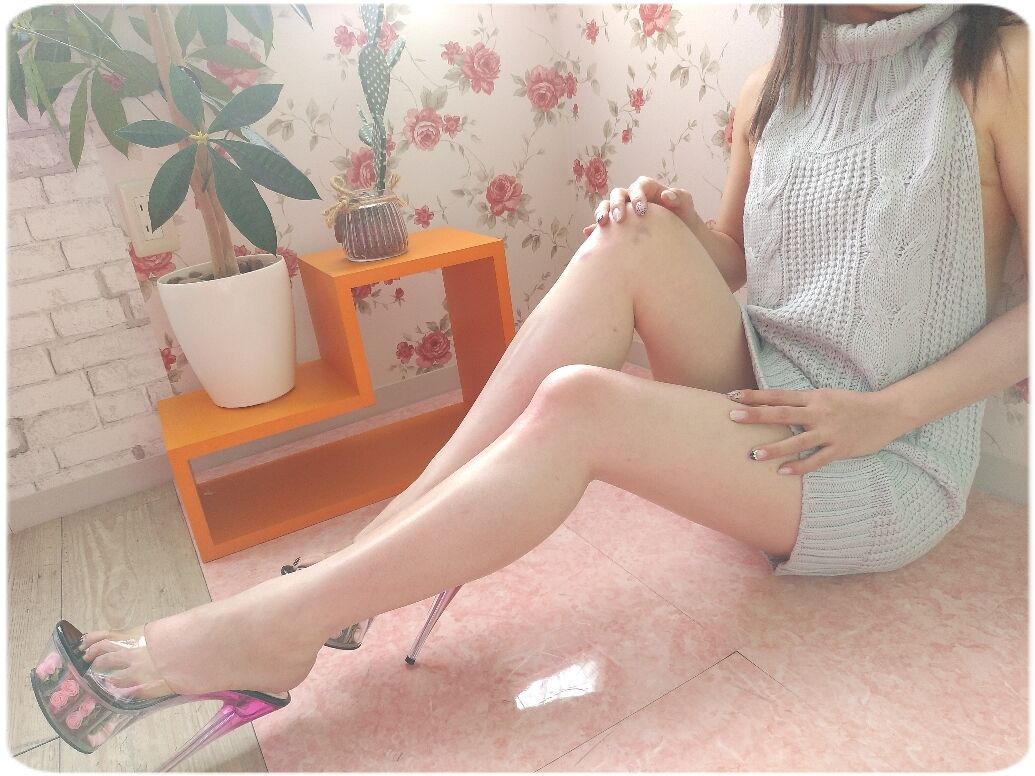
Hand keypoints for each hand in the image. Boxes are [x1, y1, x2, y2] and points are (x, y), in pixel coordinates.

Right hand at [582, 175, 697, 235]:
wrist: (678, 235)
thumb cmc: (683, 216)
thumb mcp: (686, 204)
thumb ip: (679, 196)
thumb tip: (665, 196)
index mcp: (647, 188)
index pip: (638, 186)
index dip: (638, 196)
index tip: (642, 211)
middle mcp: (631, 196)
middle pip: (619, 194)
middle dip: (618, 205)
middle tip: (620, 220)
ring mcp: (623, 209)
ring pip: (607, 205)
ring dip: (602, 212)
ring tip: (602, 224)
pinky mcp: (616, 225)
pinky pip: (603, 224)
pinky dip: (594, 228)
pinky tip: (588, 234)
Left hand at [725, 387, 909, 475]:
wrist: (888, 412)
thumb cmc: (852, 404)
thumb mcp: (826, 396)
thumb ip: (802, 403)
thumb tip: (772, 406)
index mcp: (814, 397)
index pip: (779, 395)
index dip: (756, 395)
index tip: (733, 395)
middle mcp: (819, 412)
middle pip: (782, 414)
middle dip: (756, 415)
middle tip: (733, 417)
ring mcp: (829, 431)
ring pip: (797, 440)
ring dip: (774, 447)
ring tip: (753, 455)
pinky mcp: (840, 448)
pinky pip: (817, 459)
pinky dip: (800, 466)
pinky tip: (782, 472)